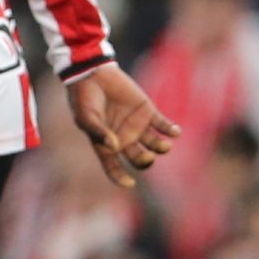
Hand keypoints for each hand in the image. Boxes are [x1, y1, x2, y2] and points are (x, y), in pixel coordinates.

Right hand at [67, 62, 179, 189]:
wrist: (93, 74)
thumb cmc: (83, 98)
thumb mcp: (85, 116)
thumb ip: (98, 131)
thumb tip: (114, 146)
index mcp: (106, 144)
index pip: (113, 167)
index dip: (120, 178)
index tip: (129, 183)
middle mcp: (123, 139)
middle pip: (139, 159)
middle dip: (146, 162)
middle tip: (147, 157)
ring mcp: (137, 126)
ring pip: (155, 145)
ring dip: (162, 148)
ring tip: (164, 145)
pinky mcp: (149, 112)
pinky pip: (165, 126)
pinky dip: (172, 131)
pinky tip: (175, 132)